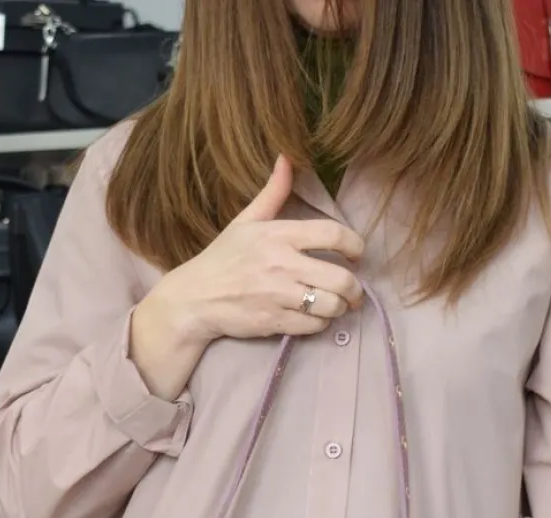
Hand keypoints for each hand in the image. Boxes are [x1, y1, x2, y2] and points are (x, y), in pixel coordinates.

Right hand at [130, 155, 364, 400]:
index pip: (333, 234)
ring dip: (339, 307)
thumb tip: (287, 158)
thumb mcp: (245, 221)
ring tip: (335, 305)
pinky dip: (320, 324)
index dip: (354, 245)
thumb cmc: (223, 259)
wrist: (194, 298)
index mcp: (278, 235)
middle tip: (353, 291)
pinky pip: (314, 326)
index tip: (356, 254)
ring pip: (331, 306)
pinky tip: (313, 317)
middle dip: (354, 288)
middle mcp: (282, 264)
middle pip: (340, 279)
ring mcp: (278, 296)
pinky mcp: (274, 321)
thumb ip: (272, 193)